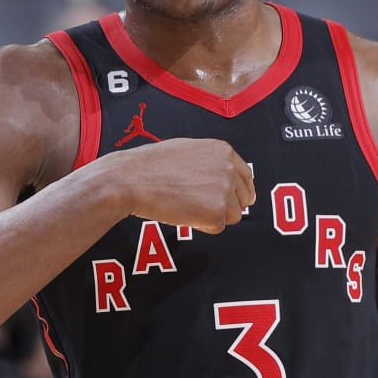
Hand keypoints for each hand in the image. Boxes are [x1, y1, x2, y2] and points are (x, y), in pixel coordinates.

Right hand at [97, 137, 255, 233]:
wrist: (131, 179)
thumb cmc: (149, 165)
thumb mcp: (187, 150)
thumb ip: (210, 162)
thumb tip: (223, 177)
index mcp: (223, 151)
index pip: (246, 176)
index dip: (239, 192)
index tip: (235, 200)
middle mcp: (229, 169)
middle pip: (241, 198)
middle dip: (224, 205)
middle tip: (199, 206)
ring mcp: (225, 190)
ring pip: (232, 215)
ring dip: (212, 216)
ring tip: (186, 206)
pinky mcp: (217, 212)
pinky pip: (217, 227)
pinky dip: (201, 225)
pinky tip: (183, 213)